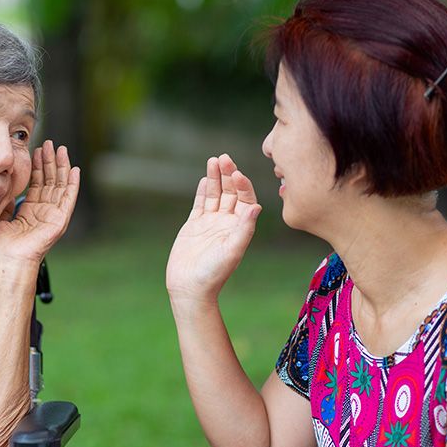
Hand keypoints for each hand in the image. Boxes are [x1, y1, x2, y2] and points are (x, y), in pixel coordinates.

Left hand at [0, 140, 79, 269]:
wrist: (8, 260)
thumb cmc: (2, 246)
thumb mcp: (0, 217)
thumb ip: (5, 202)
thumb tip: (3, 187)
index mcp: (31, 211)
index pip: (38, 183)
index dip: (38, 167)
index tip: (37, 150)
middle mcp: (44, 211)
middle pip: (50, 181)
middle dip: (50, 161)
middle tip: (50, 143)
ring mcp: (53, 216)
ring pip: (60, 186)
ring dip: (61, 167)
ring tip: (61, 149)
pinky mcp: (60, 220)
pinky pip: (69, 199)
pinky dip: (73, 184)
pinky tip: (74, 170)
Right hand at [166, 154, 261, 303]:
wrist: (190, 287)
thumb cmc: (214, 273)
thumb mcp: (232, 251)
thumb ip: (244, 229)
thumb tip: (256, 207)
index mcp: (240, 227)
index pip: (245, 200)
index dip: (243, 185)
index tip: (237, 174)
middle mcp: (227, 222)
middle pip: (230, 192)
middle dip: (228, 175)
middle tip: (224, 158)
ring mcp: (210, 222)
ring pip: (215, 194)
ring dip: (215, 178)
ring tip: (213, 160)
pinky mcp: (194, 225)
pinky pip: (200, 203)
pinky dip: (202, 190)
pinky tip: (204, 178)